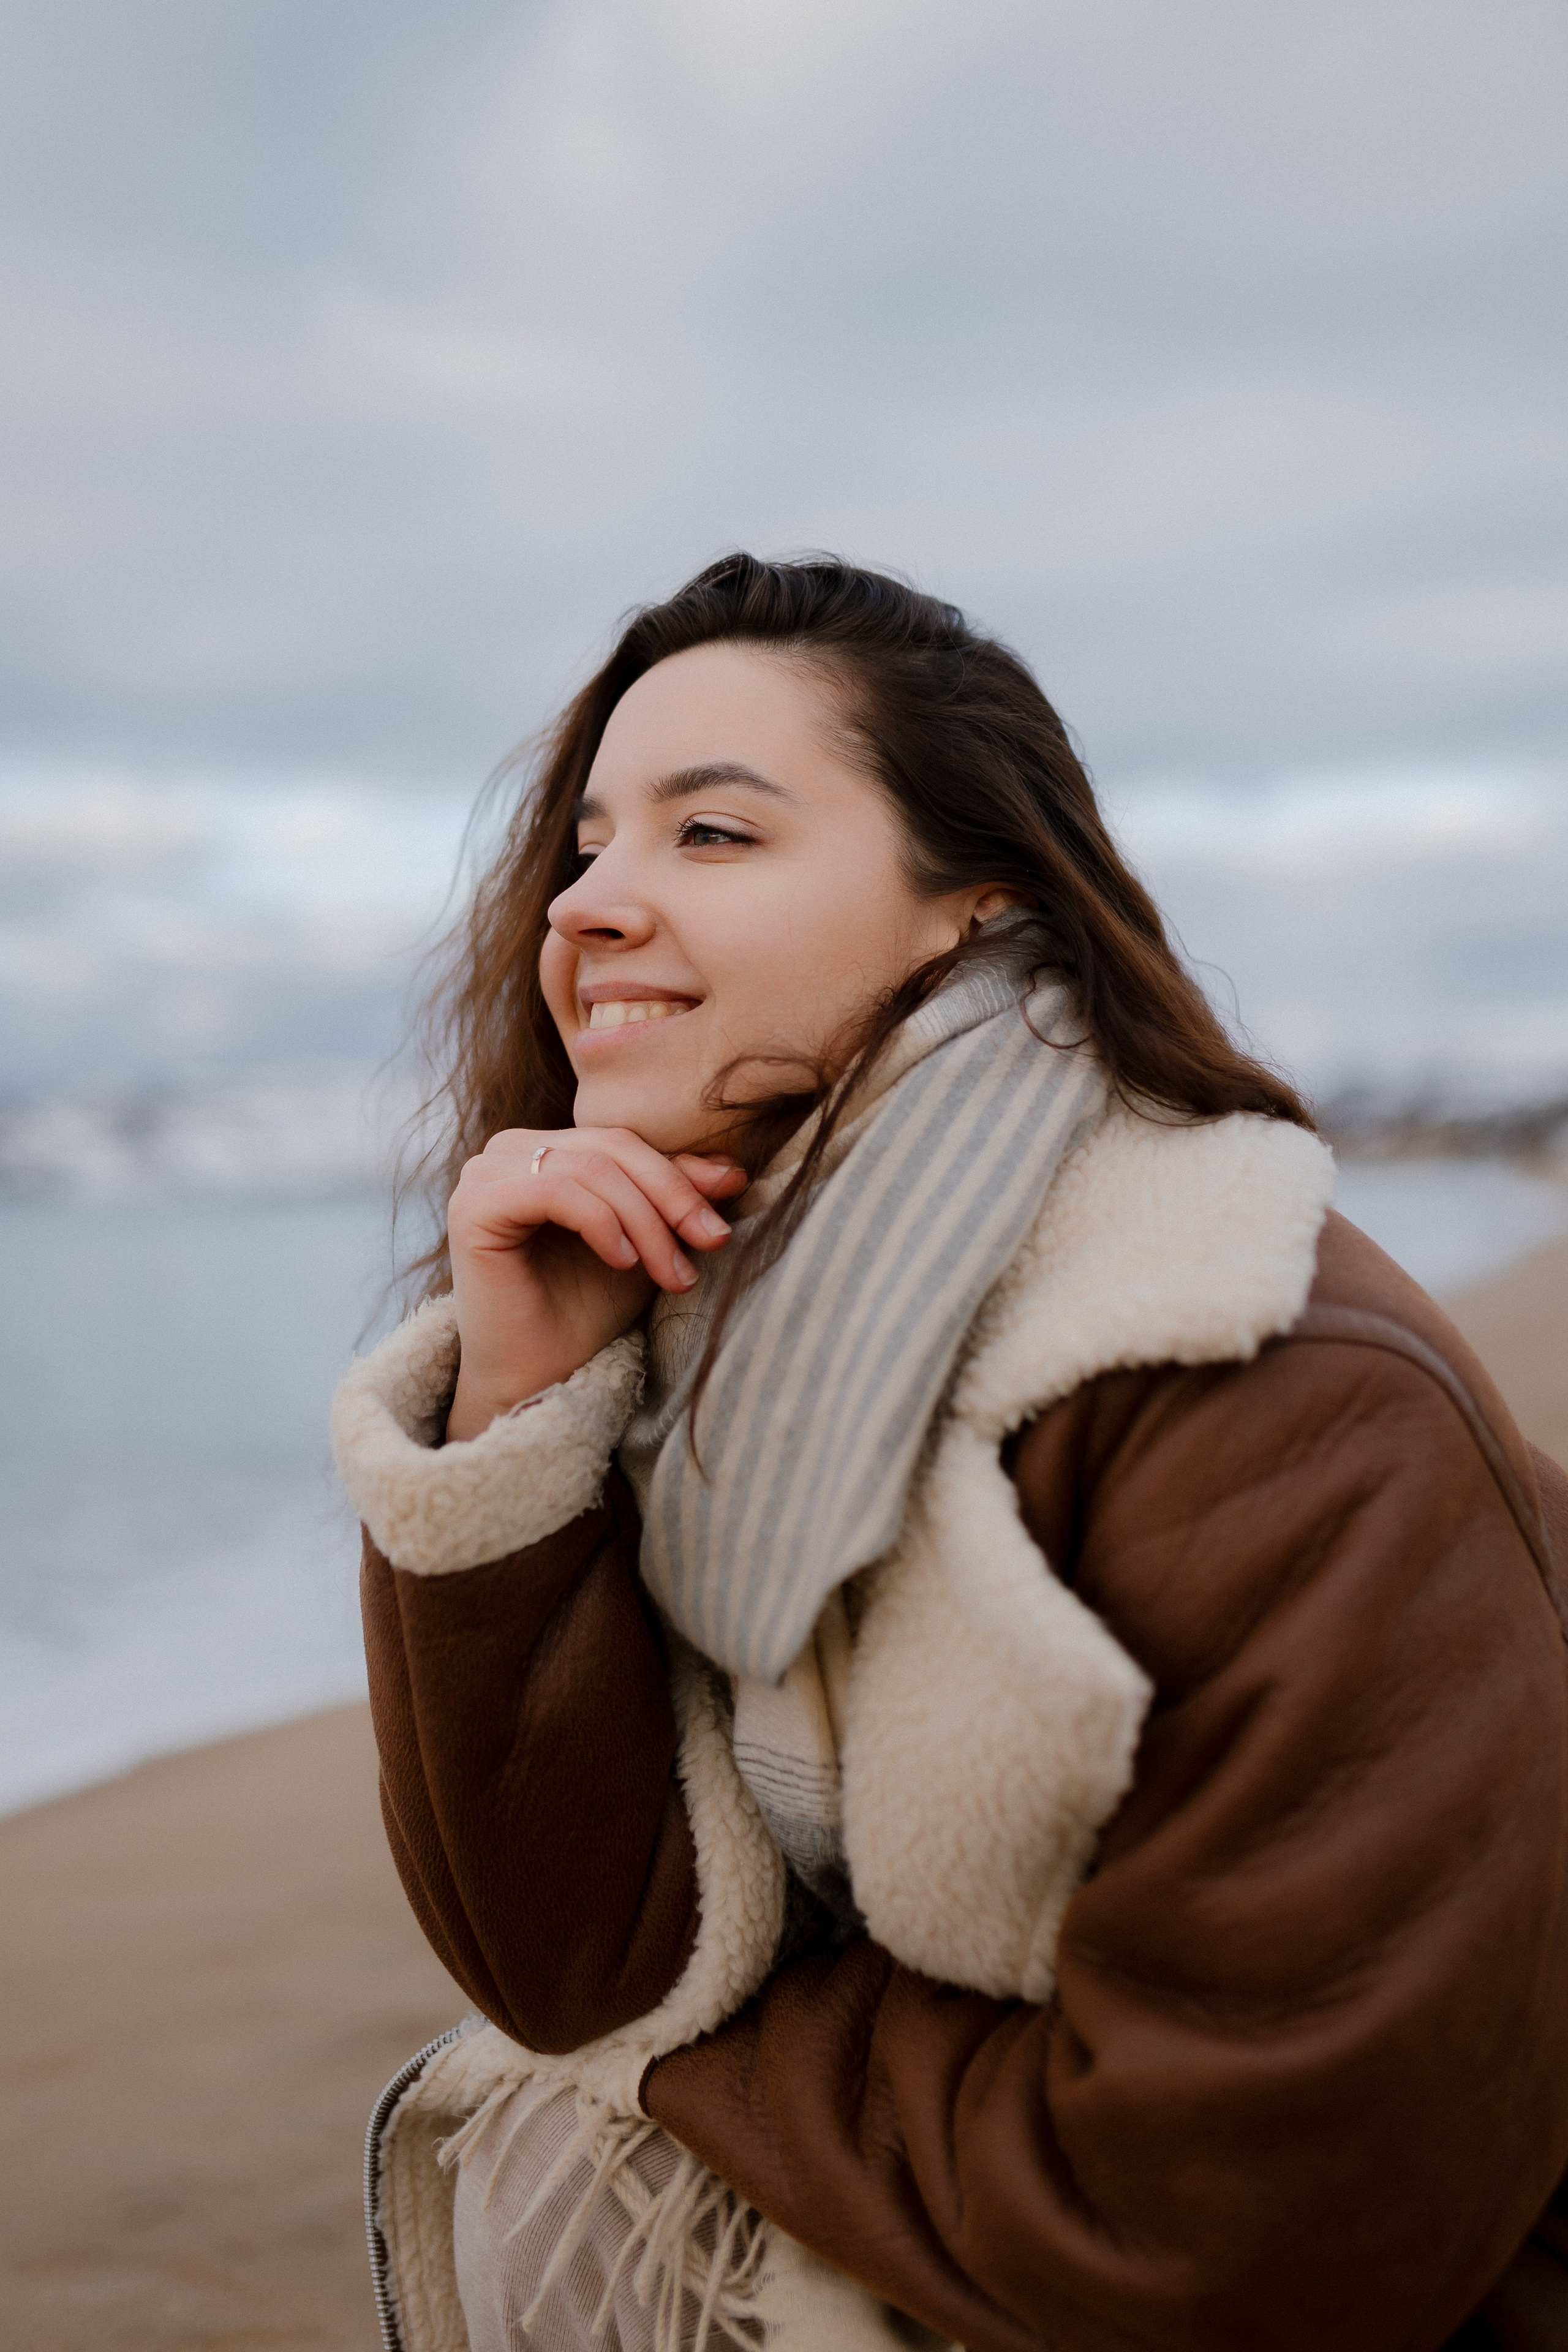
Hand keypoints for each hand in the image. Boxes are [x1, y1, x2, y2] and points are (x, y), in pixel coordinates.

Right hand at [444, 1128, 747, 1441]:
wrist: (539, 1377)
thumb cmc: (587, 1310)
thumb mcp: (645, 1241)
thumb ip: (676, 1196)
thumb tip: (735, 1167)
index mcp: (545, 1148)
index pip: (625, 1142)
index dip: (681, 1177)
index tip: (722, 1223)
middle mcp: (509, 1150)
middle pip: (612, 1148)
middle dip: (671, 1198)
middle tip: (712, 1243)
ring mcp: (484, 1175)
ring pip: (591, 1170)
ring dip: (645, 1222)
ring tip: (671, 1273)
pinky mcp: (473, 1206)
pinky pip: (554, 1191)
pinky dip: (600, 1224)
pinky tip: (622, 1262)